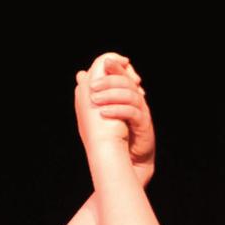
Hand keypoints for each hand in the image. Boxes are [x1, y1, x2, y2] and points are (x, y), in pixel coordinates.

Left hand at [77, 53, 155, 182]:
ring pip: (130, 94)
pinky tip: (103, 113)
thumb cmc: (112, 136)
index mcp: (124, 94)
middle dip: (109, 80)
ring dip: (110, 95)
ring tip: (95, 101)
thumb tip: (80, 74)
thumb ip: (93, 93)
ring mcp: (141, 112)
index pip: (123, 73)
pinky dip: (117, 110)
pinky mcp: (144, 125)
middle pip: (127, 81)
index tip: (106, 63)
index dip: (117, 66)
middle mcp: (135, 100)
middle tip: (93, 87)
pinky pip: (132, 112)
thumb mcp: (99, 111)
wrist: (125, 161)